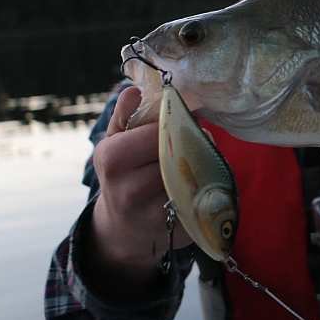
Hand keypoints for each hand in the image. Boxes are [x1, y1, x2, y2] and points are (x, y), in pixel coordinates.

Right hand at [87, 86, 190, 295]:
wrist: (124, 227)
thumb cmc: (124, 174)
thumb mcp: (116, 143)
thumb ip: (126, 116)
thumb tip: (134, 90)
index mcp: (112, 158)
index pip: (158, 131)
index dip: (176, 123)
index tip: (184, 120)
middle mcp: (128, 189)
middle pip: (178, 153)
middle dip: (192, 143)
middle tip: (198, 138)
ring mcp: (152, 214)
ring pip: (194, 175)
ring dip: (203, 163)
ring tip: (199, 159)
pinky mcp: (176, 230)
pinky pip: (204, 198)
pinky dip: (208, 187)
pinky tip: (200, 183)